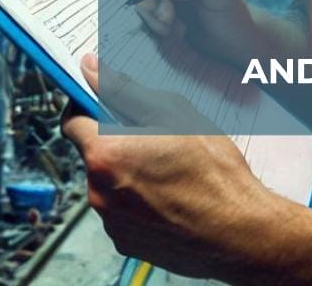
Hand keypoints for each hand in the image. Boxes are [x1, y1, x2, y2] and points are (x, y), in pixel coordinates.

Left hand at [63, 55, 279, 277]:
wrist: (240, 233)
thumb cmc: (213, 172)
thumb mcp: (172, 113)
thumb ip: (123, 90)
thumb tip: (91, 69)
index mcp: (105, 154)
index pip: (71, 121)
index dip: (86, 107)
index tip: (103, 102)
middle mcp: (99, 192)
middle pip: (91, 152)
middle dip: (113, 139)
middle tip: (149, 134)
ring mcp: (111, 222)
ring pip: (107, 181)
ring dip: (125, 170)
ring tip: (165, 167)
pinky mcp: (125, 242)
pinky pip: (120, 209)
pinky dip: (135, 198)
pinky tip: (167, 193)